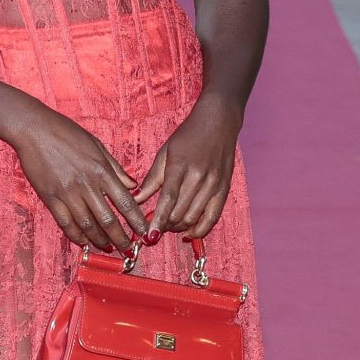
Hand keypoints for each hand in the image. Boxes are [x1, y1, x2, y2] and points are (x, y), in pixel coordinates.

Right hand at [11, 108, 150, 252]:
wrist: (33, 129)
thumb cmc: (66, 132)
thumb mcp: (96, 145)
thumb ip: (115, 168)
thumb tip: (133, 185)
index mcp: (101, 170)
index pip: (125, 201)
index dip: (136, 221)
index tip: (143, 233)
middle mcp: (86, 184)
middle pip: (108, 219)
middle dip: (120, 238)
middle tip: (128, 250)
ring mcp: (67, 193)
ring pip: (87, 225)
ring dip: (99, 240)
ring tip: (108, 248)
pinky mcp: (50, 198)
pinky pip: (66, 223)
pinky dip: (76, 236)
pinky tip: (84, 242)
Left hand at [132, 91, 239, 241]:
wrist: (219, 122)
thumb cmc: (188, 135)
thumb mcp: (164, 152)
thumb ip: (151, 179)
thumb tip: (135, 200)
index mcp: (180, 167)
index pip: (167, 200)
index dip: (158, 221)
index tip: (149, 236)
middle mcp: (198, 178)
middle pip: (179, 213)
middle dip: (165, 226)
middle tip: (155, 227)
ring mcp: (213, 185)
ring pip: (193, 218)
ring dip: (178, 228)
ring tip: (169, 226)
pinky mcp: (224, 189)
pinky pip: (213, 217)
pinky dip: (200, 229)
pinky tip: (189, 233)